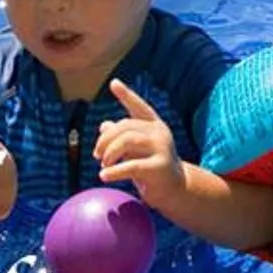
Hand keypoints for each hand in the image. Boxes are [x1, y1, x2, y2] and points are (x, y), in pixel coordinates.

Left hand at [94, 80, 186, 200]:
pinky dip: (114, 171)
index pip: (139, 107)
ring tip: (103, 165)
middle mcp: (160, 133)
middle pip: (125, 127)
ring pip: (127, 141)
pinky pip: (131, 165)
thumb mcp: (137, 151)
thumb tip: (104, 125)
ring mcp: (161, 148)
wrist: (175, 189)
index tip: (113, 83)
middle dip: (106, 140)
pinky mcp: (159, 167)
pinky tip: (103, 176)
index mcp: (155, 126)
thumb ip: (123, 138)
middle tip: (97, 155)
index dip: (126, 95)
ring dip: (109, 153)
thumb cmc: (153, 167)